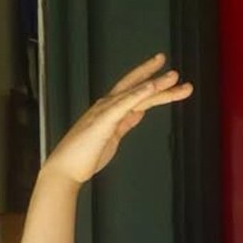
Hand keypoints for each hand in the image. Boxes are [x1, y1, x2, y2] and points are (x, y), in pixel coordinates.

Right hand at [41, 55, 191, 186]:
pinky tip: (151, 87)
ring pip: (134, 93)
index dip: (150, 81)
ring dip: (154, 84)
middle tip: (176, 73)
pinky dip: (138, 94)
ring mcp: (105, 112)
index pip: (134, 92)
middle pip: (135, 87)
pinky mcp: (104, 121)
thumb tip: (139, 113)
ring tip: (173, 77)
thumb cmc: (86, 155)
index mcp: (110, 110)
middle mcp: (107, 106)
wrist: (66, 169)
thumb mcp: (114, 136)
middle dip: (156, 77)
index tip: (167, 76)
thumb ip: (126, 122)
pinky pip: (124, 104)